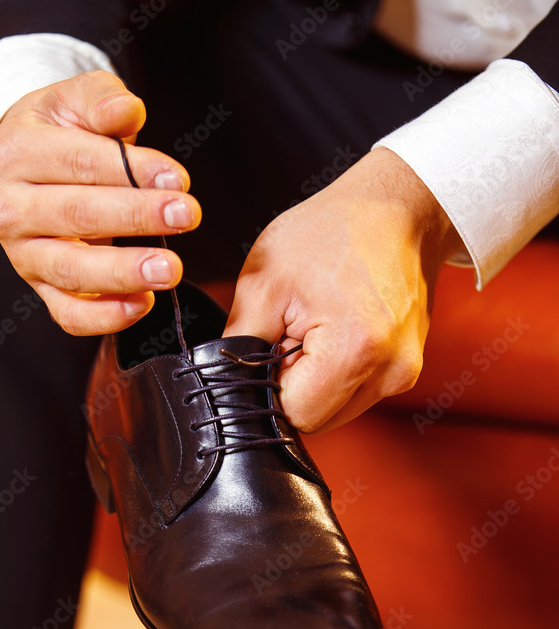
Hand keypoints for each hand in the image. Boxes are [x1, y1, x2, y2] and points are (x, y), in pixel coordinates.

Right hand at [0, 70, 200, 334]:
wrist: (30, 165)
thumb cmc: (63, 130)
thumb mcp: (76, 98)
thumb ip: (101, 99)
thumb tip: (125, 110)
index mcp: (13, 152)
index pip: (78, 162)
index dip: (131, 170)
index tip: (177, 179)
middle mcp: (8, 208)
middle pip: (76, 216)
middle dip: (136, 217)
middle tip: (186, 216)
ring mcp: (22, 254)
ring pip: (71, 270)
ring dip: (124, 272)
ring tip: (170, 269)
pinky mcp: (41, 288)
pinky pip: (69, 313)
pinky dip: (105, 317)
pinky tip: (143, 304)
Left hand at [224, 147, 462, 431]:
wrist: (397, 208)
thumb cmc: (333, 231)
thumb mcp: (264, 280)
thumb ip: (238, 344)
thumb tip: (222, 384)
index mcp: (354, 352)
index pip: (292, 415)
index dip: (267, 389)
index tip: (268, 347)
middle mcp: (389, 372)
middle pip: (315, 420)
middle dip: (291, 385)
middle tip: (290, 331)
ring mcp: (403, 374)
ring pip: (335, 410)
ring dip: (314, 380)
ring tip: (314, 326)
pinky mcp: (405, 371)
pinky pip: (354, 392)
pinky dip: (335, 371)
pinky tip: (334, 329)